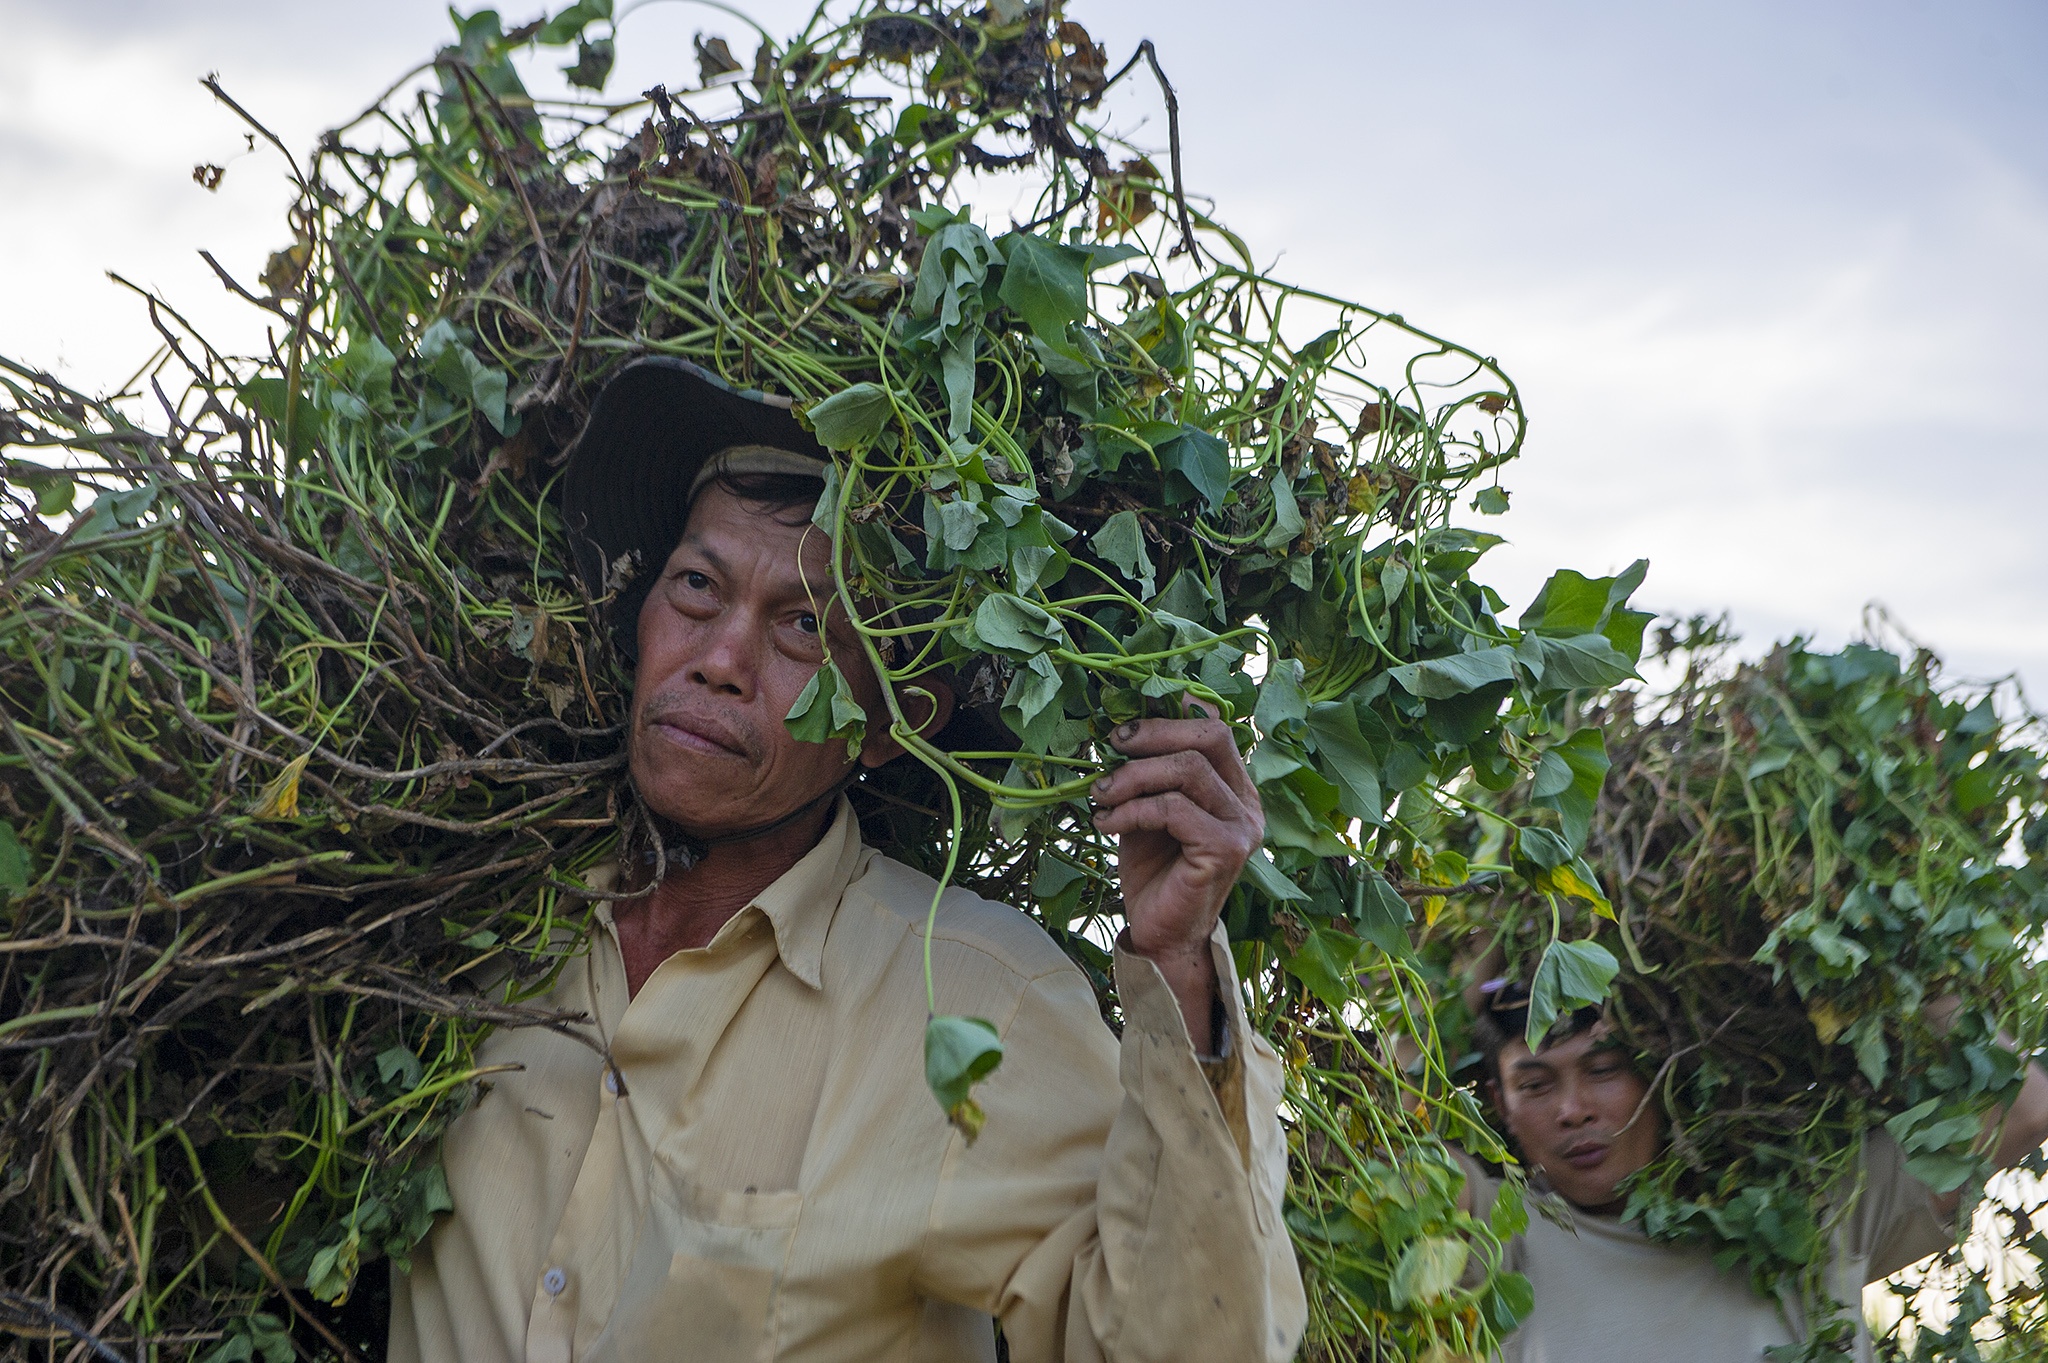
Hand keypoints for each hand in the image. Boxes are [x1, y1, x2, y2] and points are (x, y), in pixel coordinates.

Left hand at [1090, 705, 1263, 1049]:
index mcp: (1234, 788)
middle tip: (1112, 745)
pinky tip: (1108, 824)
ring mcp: (1240, 827)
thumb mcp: (1148, 810)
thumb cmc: (1154, 872)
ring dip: (1133, 776)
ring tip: (1100, 794)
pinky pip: (1174, 809)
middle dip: (1154, 734)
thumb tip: (1122, 727)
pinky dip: (1133, 809)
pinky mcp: (1225, 850)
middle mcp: (1246, 803)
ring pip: (1189, 770)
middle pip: (1210, 738)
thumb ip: (1148, 773)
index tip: (1127, 723)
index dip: (1173, 716)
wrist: (1161, 934)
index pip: (1215, 730)